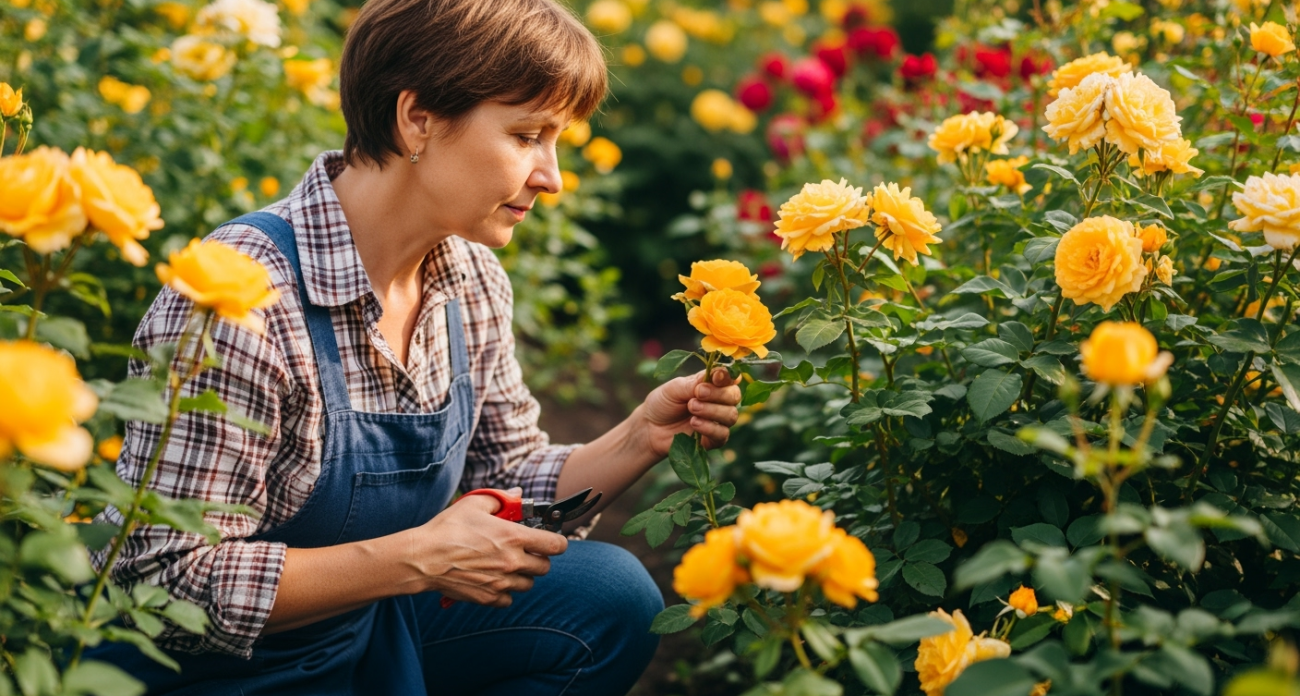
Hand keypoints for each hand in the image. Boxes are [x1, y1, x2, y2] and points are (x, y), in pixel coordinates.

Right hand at [407, 488, 566, 606]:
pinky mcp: (488, 598)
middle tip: (523, 551)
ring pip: (528, 584)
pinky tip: (492, 579)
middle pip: (544, 568)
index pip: (556, 545)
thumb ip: (501, 499)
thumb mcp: (473, 504)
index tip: (549, 540)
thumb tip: (518, 494)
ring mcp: (501, 582)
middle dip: (538, 559)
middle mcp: (512, 562)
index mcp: (514, 537)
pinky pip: (508, 599)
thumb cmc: (447, 529)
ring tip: (506, 565)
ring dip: (522, 576)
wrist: (423, 558)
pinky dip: (504, 591)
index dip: (556, 542)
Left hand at [640, 367, 741, 456]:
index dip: (727, 376)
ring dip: (712, 410)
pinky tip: (694, 423)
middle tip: (698, 393)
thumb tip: (715, 376)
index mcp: (712, 384)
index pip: (730, 377)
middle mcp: (719, 401)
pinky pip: (722, 434)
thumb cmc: (663, 403)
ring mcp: (718, 421)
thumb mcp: (675, 387)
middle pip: (734, 396)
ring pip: (731, 415)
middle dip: (718, 394)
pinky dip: (710, 428)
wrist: (650, 427)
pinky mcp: (713, 440)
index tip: (716, 377)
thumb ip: (695, 383)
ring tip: (691, 407)